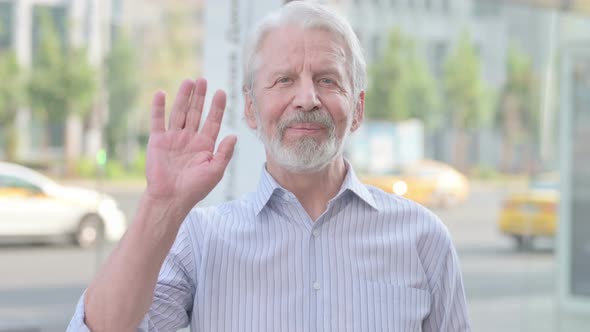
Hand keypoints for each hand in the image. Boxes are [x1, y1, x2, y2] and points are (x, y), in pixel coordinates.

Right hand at [145, 78, 236, 210]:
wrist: (171, 198)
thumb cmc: (195, 188)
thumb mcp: (215, 170)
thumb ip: (224, 152)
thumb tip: (234, 135)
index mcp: (205, 145)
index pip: (212, 121)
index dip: (217, 107)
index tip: (221, 92)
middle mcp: (189, 139)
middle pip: (196, 113)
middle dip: (200, 97)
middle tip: (203, 81)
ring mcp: (173, 138)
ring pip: (179, 112)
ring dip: (183, 97)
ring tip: (188, 81)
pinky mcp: (157, 141)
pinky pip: (157, 121)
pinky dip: (158, 107)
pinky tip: (161, 93)